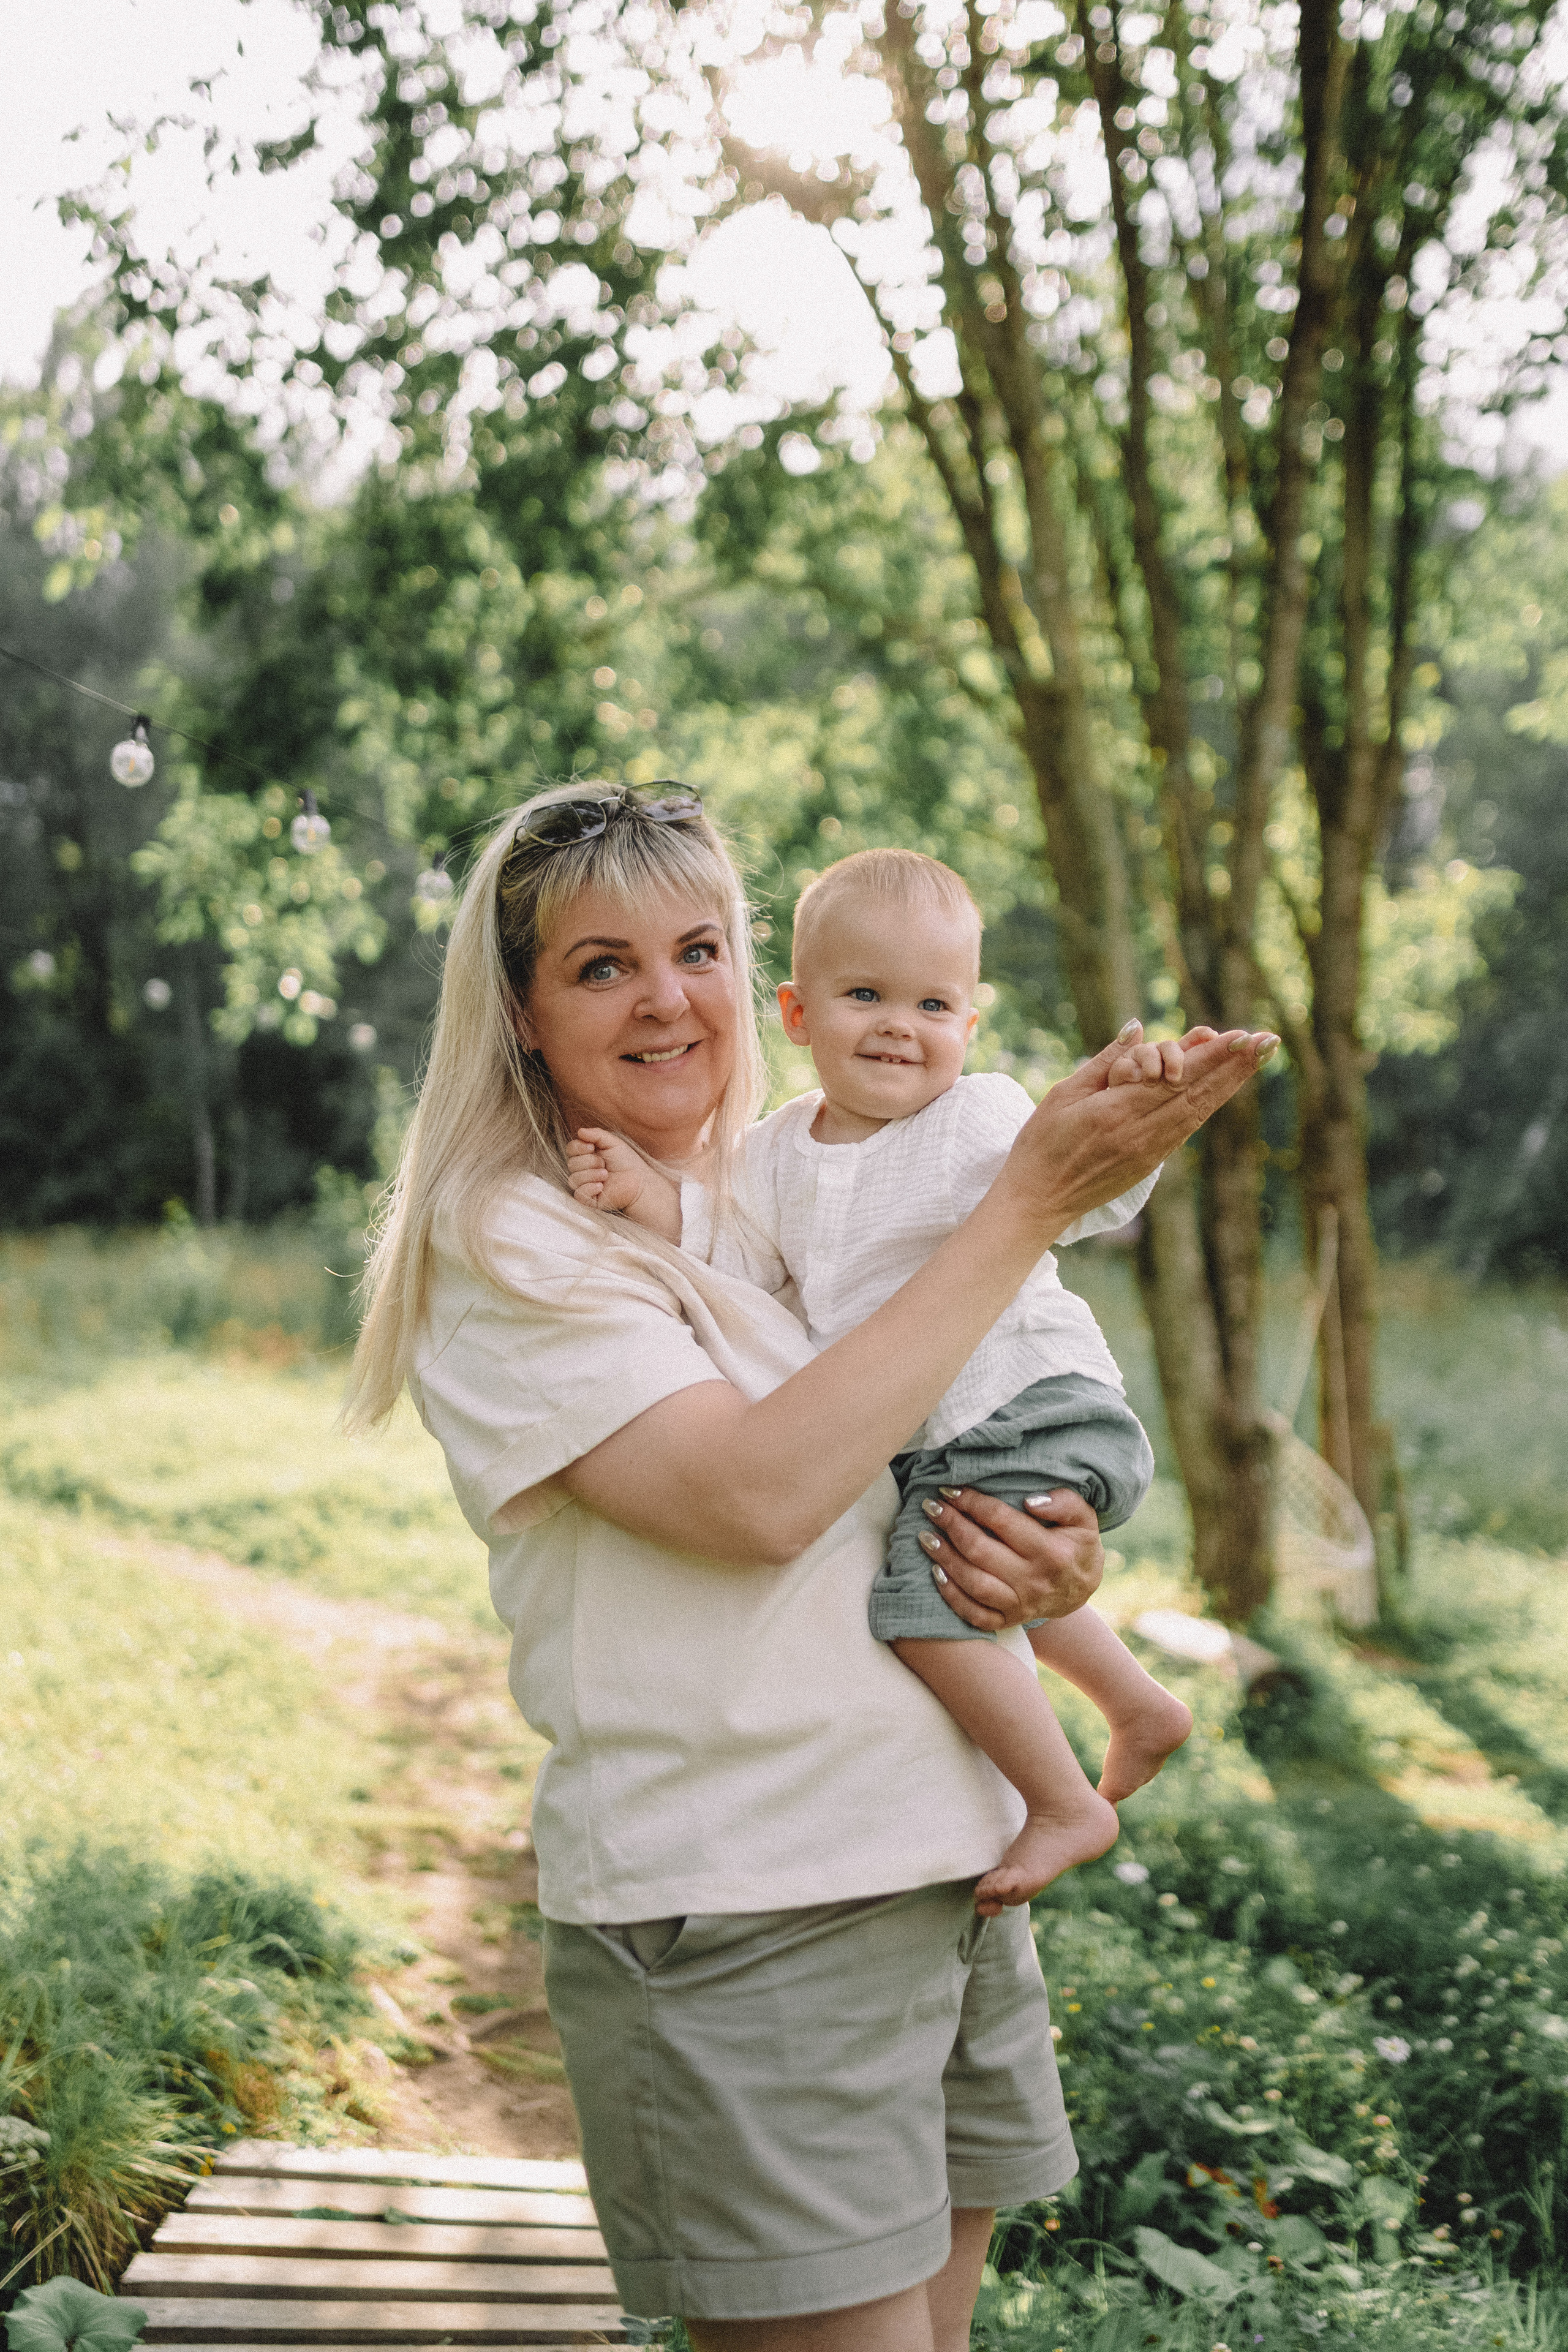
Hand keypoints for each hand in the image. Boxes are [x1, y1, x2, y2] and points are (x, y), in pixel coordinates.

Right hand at [567, 1126, 648, 1214]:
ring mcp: (585, 1185)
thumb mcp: (613, 1143)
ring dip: (591, 1175)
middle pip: (571, 1164)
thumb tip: (580, 1131)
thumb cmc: (627, 1162)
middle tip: (605, 1164)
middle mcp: (583, 1170)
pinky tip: (601, 1186)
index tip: (592, 1147)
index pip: (571, 1149)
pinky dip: (589, 1188)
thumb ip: (596, 1134)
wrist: (639, 1181)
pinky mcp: (589, 1199)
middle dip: (589, 1162)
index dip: (578, 1147)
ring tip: (606, 1175)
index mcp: (587, 1155)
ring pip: (574, 1179)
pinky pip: (578, 1194)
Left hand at [918, 1487, 1103, 1631]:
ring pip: (973, 1583)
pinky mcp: (1007, 1620)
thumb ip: (1065, 1503)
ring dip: (944, 1557)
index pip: (1002, 1520)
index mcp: (1051, 1552)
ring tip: (925, 1535)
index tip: (950, 1489)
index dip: (972, 1502)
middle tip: (931, 1506)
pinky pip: (973, 1614)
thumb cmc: (1076, 1545)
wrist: (1081, 1590)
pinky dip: (951, 1595)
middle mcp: (1033, 1581)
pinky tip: (935, 1572)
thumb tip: (1030, 1501)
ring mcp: (1019, 1605)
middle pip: (980, 1550)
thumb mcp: (1084, 1520)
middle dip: (950, 1524)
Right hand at [1002, 1019, 1276, 1234]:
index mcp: (1117, 1114)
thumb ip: (1104, 1062)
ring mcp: (1150, 1152)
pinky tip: (1226, 1085)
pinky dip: (1208, 1103)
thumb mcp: (1064, 1094)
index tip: (1241, 1036)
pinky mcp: (1150, 1163)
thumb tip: (1138, 1030)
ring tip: (1257, 1056)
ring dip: (1230, 1082)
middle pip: (1198, 1094)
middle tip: (1267, 1040)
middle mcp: (1141, 1134)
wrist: (1037, 1201)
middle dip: (1234, 1066)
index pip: (1175, 1079)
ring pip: (1199, 1111)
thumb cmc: (1040, 1144)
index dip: (1211, 1057)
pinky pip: (1186, 1127)